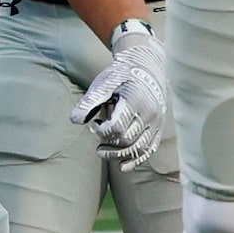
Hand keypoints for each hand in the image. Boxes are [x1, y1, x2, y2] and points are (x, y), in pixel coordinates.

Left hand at [73, 21, 165, 168]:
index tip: (94, 125)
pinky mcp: (158, 127)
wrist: (148, 66)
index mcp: (135, 100)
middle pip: (127, 140)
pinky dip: (136, 160)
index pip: (117, 127)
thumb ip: (90, 100)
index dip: (102, 131)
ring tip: (102, 152)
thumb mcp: (105, 81)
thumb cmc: (122, 74)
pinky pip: (150, 149)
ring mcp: (156, 122)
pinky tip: (122, 166)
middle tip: (96, 141)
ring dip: (119, 155)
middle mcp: (149, 113)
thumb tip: (74, 120)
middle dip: (108, 145)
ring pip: (139, 148)